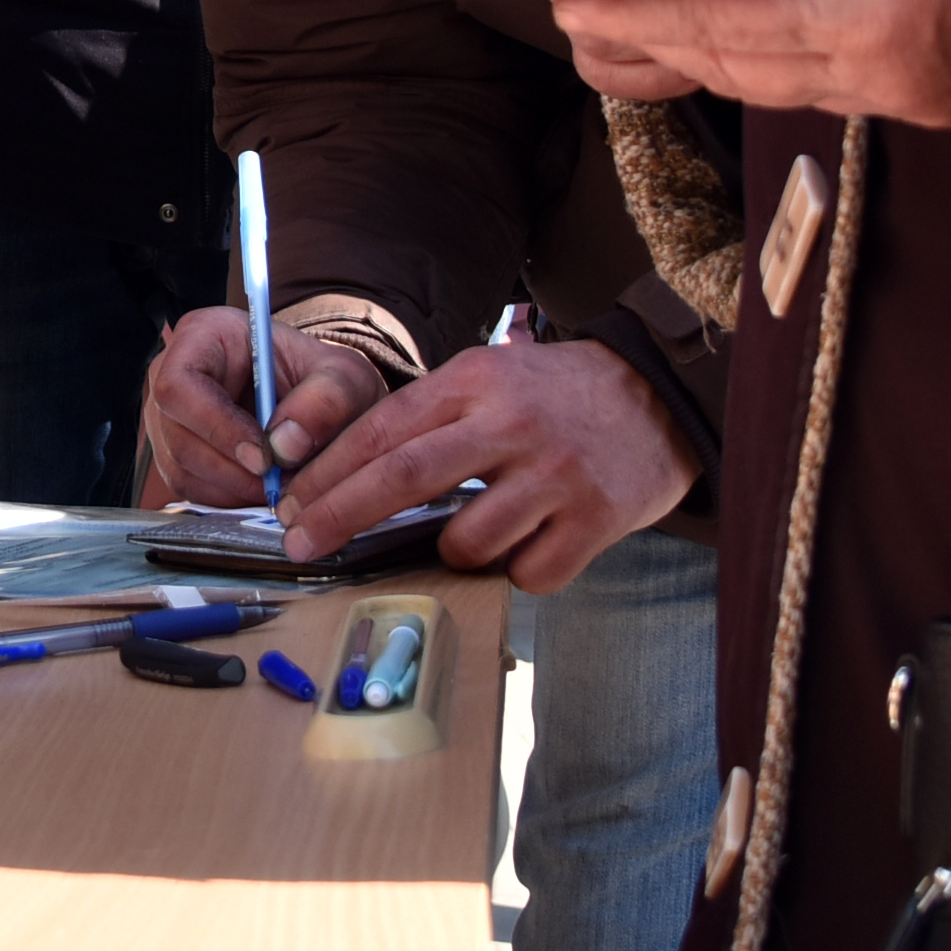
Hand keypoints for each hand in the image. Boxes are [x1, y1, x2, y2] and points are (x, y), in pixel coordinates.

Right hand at [138, 304, 389, 509]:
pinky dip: (229, 499)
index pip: (180, 385)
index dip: (216, 426)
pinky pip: (190, 491)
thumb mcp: (345, 379)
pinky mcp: (175, 456)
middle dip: (233, 470)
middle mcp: (174, 375)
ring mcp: (169, 419)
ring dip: (235, 488)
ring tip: (281, 481)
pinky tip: (263, 486)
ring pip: (182, 470)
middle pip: (179, 437)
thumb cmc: (325, 382)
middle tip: (281, 481)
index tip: (262, 457)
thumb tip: (285, 444)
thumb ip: (326, 400)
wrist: (323, 406)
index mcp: (204, 336)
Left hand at [281, 337, 693, 591]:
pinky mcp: (595, 520)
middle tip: (301, 545)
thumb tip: (345, 474)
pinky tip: (531, 545)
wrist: (659, 393)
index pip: (383, 430)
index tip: (291, 507)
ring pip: (468, 540)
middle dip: (340, 515)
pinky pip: (530, 573)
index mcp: (475, 382)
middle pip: (404, 477)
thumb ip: (429, 417)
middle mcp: (511, 424)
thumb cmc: (555, 394)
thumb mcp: (489, 377)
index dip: (328, 474)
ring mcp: (555, 474)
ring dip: (452, 551)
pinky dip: (516, 571)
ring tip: (475, 533)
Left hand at [547, 0, 950, 129]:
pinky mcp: (940, 98)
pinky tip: (736, 35)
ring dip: (709, 55)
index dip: (644, 7)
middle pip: (743, 66)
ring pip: (781, 87)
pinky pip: (828, 88)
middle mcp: (890, 76)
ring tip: (639, 23)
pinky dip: (771, 61)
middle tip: (581, 12)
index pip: (728, 17)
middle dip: (657, 37)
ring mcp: (918, 97)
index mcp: (878, 15)